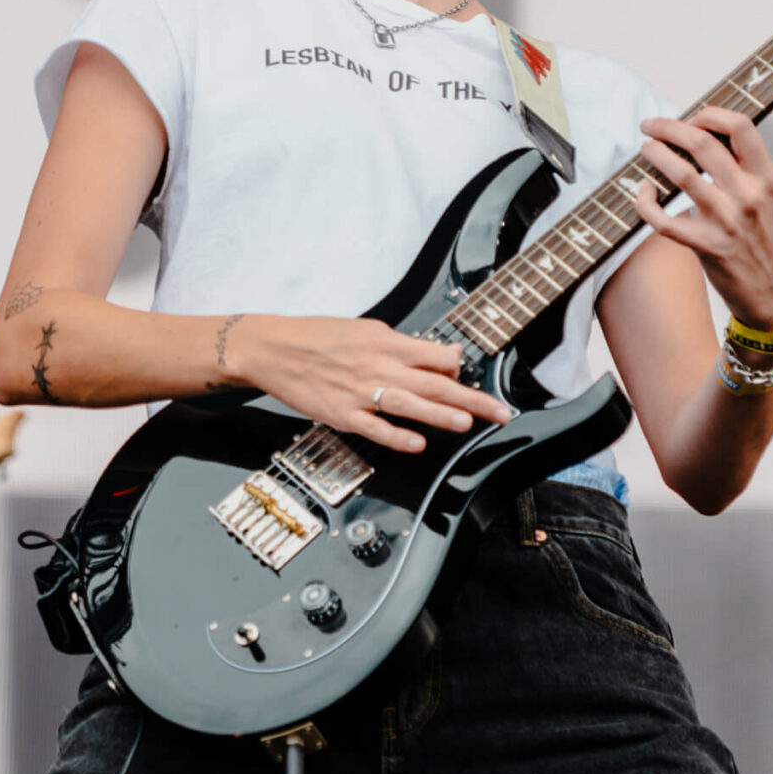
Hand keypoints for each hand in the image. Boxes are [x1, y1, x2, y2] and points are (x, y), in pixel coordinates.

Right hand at [228, 314, 511, 454]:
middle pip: (434, 383)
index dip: (459, 368)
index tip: (474, 380)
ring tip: (468, 423)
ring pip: (409, 405)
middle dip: (472, 398)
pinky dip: (397, 436)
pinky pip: (374, 428)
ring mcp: (359, 391)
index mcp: (385, 340)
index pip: (435, 355)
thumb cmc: (316, 337)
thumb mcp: (363, 329)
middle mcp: (377, 364)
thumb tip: (433, 357)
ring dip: (441, 415)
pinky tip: (418, 444)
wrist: (272, 348)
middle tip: (500, 413)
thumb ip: (398, 344)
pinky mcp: (341, 414)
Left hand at [631, 106, 772, 331]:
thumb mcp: (772, 200)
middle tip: (651, 126)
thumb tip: (714, 137)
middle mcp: (748, 196)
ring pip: (680, 175)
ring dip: (655, 155)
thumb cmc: (768, 243)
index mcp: (767, 179)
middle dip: (669, 127)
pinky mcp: (705, 246)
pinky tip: (645, 193)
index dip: (709, 114)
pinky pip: (664, 220)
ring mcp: (727, 221)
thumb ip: (750, 170)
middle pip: (702, 144)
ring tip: (646, 149)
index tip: (691, 117)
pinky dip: (646, 202)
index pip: (740, 127)